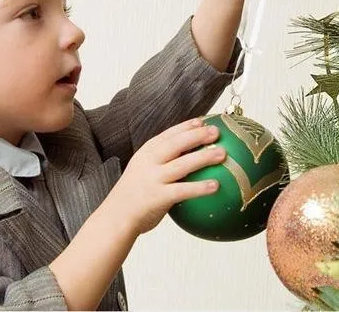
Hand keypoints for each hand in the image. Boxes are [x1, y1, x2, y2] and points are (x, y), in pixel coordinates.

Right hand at [107, 118, 224, 235]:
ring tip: (222, 154)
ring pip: (182, 164)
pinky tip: (216, 186)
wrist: (115, 217)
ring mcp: (153, 179)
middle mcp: (149, 162)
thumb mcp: (143, 169)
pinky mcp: (158, 196)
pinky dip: (199, 187)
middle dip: (197, 135)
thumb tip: (190, 155)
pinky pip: (182, 190)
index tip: (203, 121)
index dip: (186, 126)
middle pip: (177, 144)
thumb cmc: (134, 194)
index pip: (168, 134)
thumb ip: (161, 161)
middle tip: (217, 132)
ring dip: (203, 157)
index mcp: (146, 152)